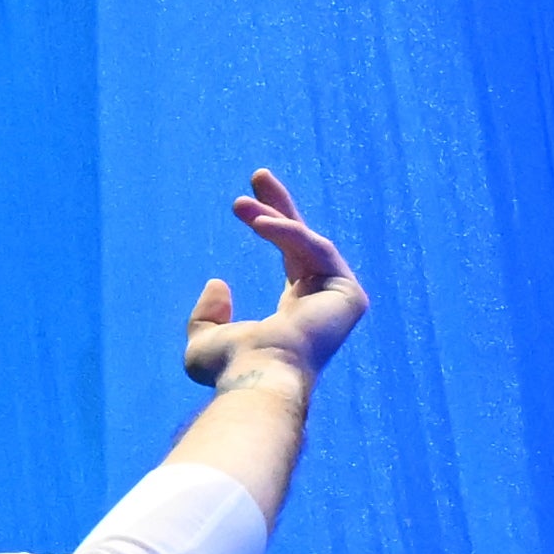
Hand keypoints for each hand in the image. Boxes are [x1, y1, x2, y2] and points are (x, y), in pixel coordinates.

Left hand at [176, 166, 364, 391]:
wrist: (256, 378)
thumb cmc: (230, 370)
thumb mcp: (204, 342)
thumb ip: (208, 314)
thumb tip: (218, 282)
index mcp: (297, 313)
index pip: (290, 256)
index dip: (272, 223)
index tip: (245, 201)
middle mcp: (323, 302)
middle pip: (304, 240)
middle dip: (280, 205)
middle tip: (257, 175)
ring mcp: (340, 299)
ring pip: (306, 242)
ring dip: (272, 218)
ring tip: (239, 205)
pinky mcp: (349, 295)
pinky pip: (315, 249)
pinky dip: (286, 233)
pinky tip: (257, 222)